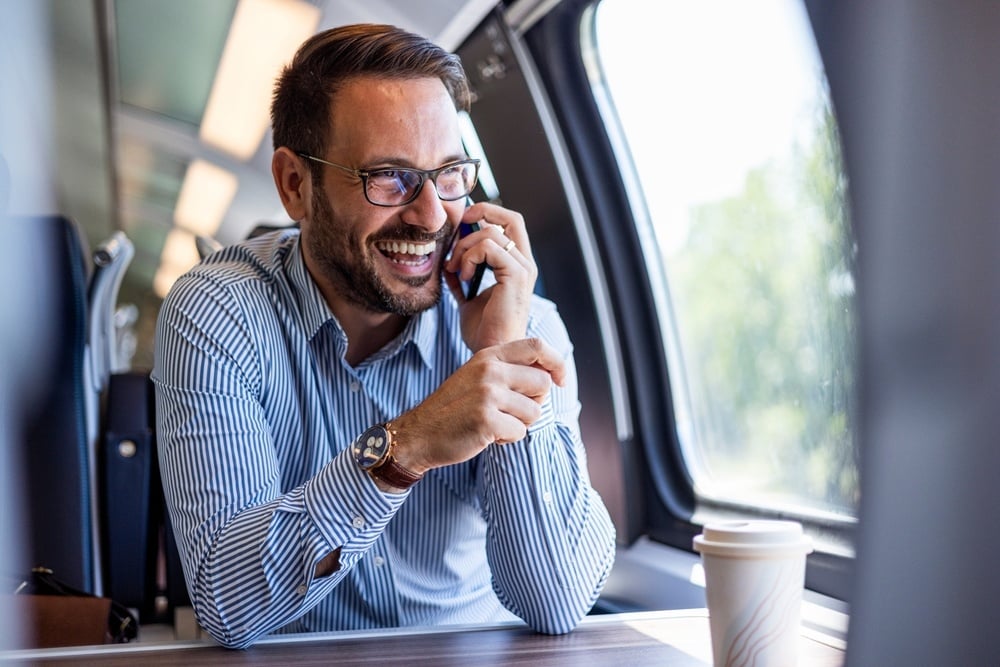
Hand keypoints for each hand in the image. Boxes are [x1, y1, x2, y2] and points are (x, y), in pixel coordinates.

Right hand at [389, 338, 565, 473]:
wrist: (420, 433)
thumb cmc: (455, 408)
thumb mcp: (478, 375)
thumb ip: (508, 369)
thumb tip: (550, 375)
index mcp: (489, 356)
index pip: (537, 347)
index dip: (557, 363)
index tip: (561, 381)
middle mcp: (489, 370)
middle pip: (543, 383)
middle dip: (534, 403)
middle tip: (510, 412)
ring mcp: (487, 394)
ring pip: (534, 412)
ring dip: (518, 424)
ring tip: (493, 422)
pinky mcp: (486, 420)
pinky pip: (519, 433)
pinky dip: (506, 439)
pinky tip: (486, 435)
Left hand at [444, 202, 536, 350]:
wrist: (491, 352)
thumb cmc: (483, 331)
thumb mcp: (468, 298)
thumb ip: (462, 279)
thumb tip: (448, 265)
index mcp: (517, 265)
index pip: (510, 223)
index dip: (487, 214)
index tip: (462, 223)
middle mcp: (525, 264)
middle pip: (511, 218)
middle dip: (482, 212)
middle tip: (459, 226)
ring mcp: (523, 269)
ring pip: (492, 233)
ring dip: (464, 247)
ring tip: (454, 268)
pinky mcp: (516, 276)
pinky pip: (489, 248)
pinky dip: (469, 257)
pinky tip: (462, 276)